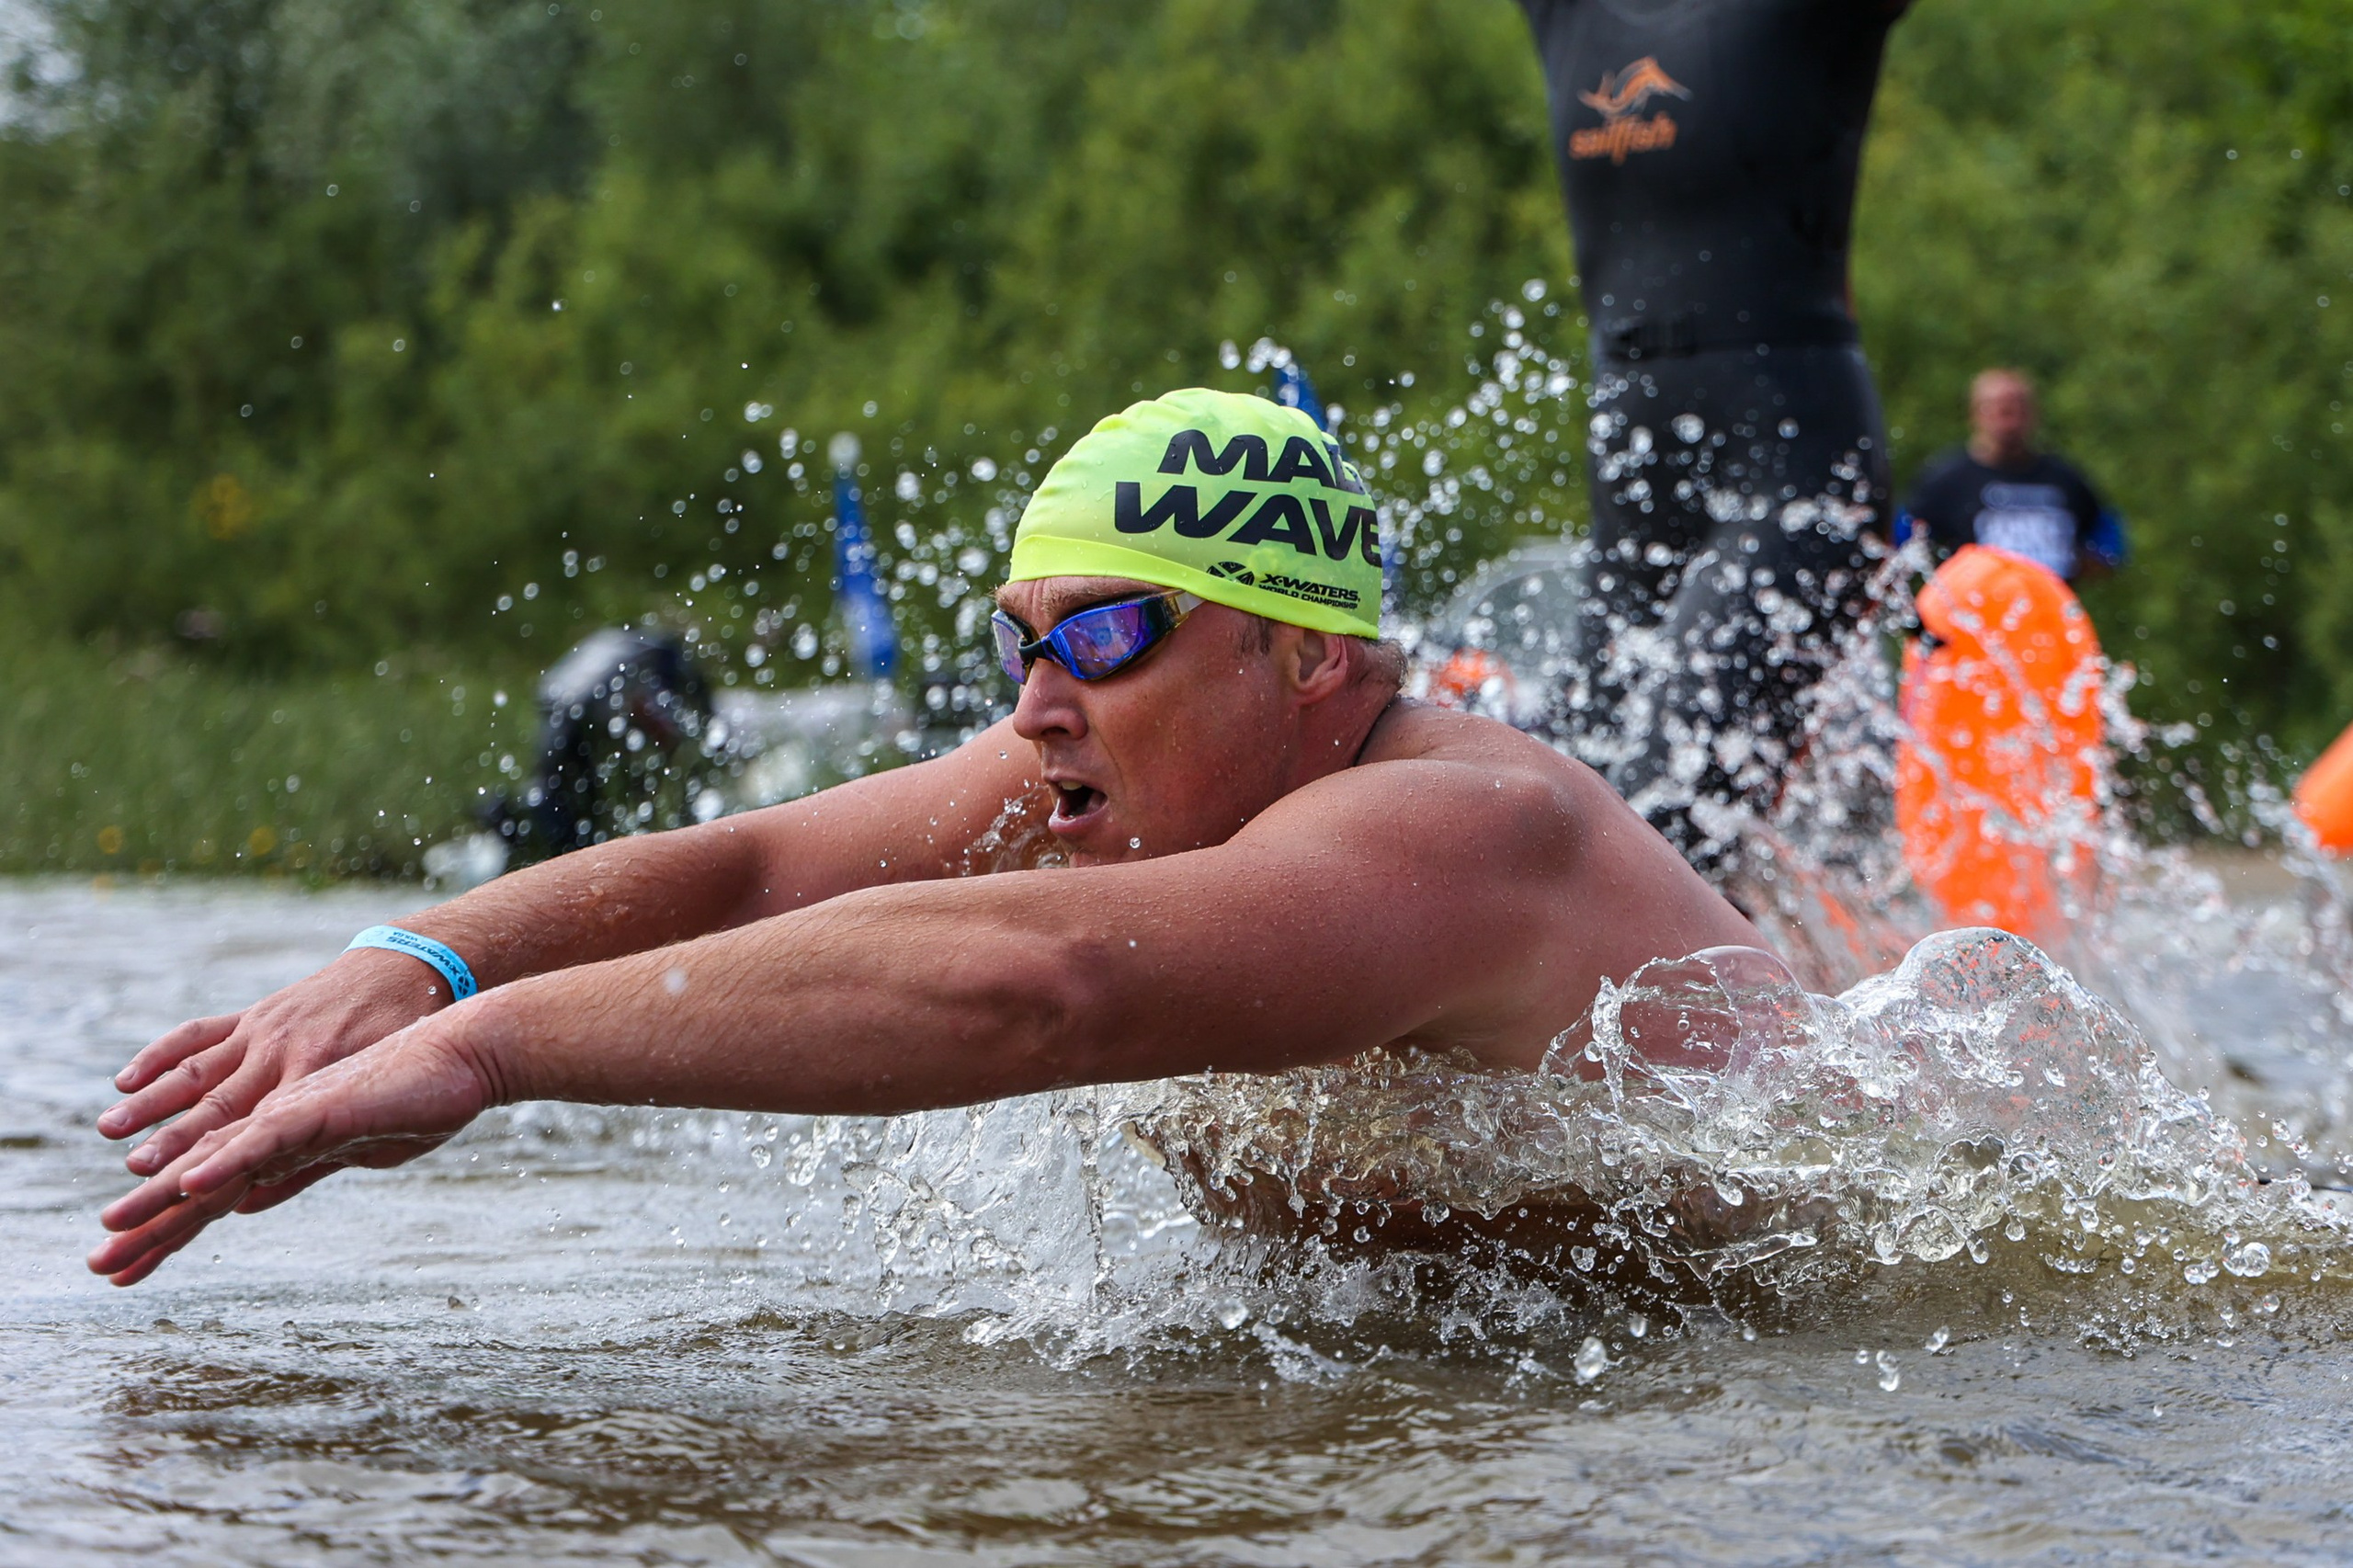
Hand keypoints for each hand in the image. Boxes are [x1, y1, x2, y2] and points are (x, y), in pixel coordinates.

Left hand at [87, 1020, 494, 1285]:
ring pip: (214, 1156)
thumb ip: (292, 1171)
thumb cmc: (419, 1097)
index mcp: (276, 1140)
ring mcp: (288, 1110)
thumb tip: (244, 1205)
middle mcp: (269, 1122)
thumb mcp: (349, 1149)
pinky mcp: (316, 1105)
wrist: (463, 1051)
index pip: (210, 1192)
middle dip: (147, 1223)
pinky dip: (225, 1161)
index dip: (167, 1230)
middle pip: (196, 1178)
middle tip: (100, 1265)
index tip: (128, 1269)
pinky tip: (189, 1183)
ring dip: (162, 1193)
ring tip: (115, 1224)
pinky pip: (262, 1137)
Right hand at [97, 948, 460, 1177]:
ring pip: (198, 1071)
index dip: (219, 1166)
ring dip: (152, 1102)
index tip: (178, 1195)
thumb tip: (244, 1205)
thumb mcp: (379, 1104)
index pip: (258, 1137)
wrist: (416, 974)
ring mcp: (264, 1033)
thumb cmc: (406, 1055)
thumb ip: (312, 1155)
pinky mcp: (254, 1014)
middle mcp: (283, 1058)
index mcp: (318, 1084)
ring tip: (109, 1130)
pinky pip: (200, 1033)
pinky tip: (125, 1078)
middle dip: (172, 1145)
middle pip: (218, 1109)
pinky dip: (162, 1054)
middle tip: (132, 1174)